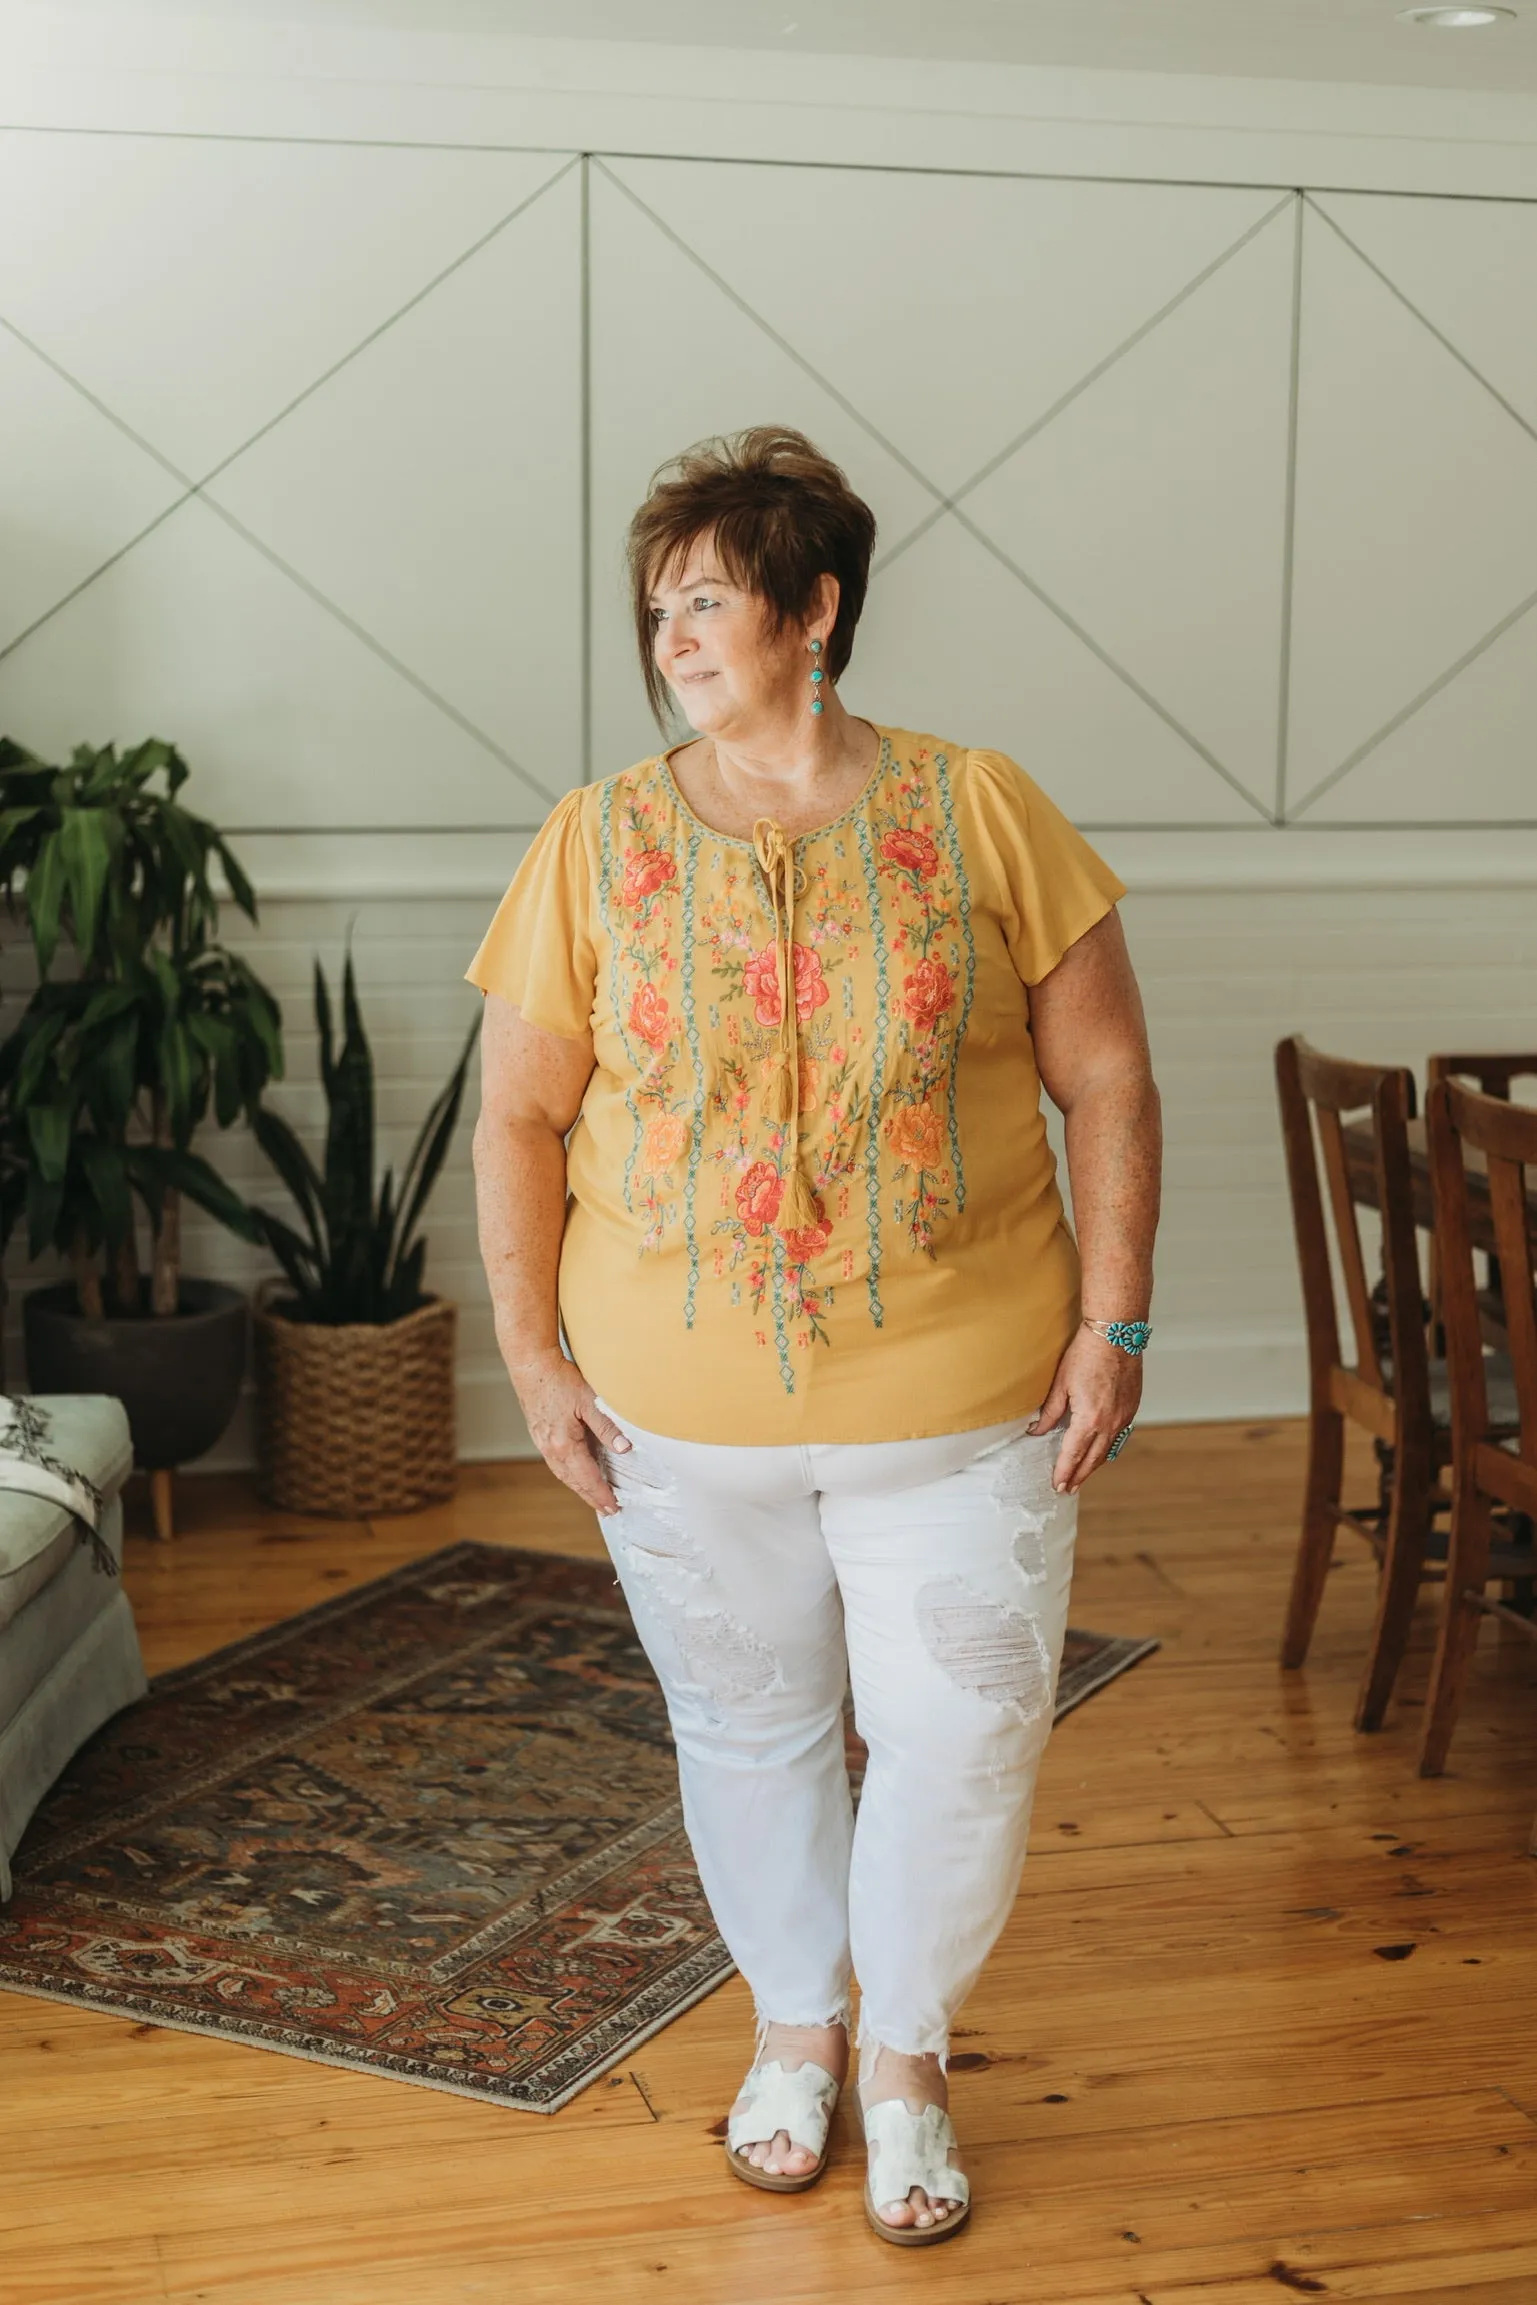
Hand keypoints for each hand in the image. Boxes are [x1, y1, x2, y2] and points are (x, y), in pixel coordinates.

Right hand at [507, 1347, 630, 1513]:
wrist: (531, 1365)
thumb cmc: (559, 1380)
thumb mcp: (589, 1402)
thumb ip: (607, 1427)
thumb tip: (625, 1449)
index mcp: (564, 1445)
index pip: (587, 1478)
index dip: (601, 1494)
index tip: (613, 1507)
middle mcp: (551, 1449)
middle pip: (574, 1481)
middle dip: (591, 1496)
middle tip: (607, 1510)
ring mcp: (543, 1443)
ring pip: (564, 1474)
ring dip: (579, 1487)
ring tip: (594, 1497)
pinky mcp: (540, 1435)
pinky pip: (557, 1463)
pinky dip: (569, 1474)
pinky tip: (576, 1473)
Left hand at [1028, 1326, 1142, 1494]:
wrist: (1116, 1335)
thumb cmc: (1087, 1354)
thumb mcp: (1060, 1384)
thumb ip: (1049, 1412)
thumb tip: (1037, 1430)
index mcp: (1090, 1419)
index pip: (1073, 1454)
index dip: (1064, 1472)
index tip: (1057, 1485)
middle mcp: (1110, 1423)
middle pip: (1093, 1459)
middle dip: (1079, 1475)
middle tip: (1067, 1488)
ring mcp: (1124, 1417)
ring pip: (1108, 1451)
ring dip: (1094, 1465)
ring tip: (1081, 1475)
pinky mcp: (1131, 1409)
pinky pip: (1118, 1437)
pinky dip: (1107, 1448)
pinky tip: (1099, 1451)